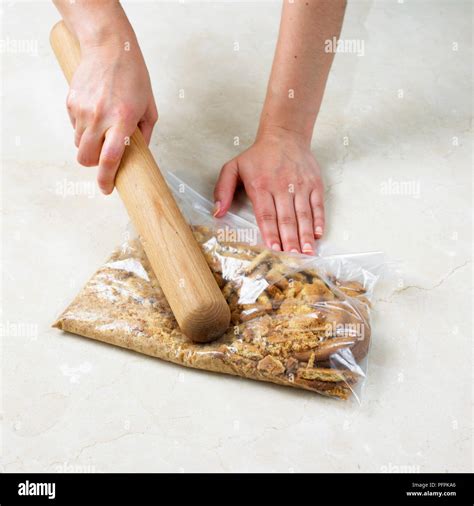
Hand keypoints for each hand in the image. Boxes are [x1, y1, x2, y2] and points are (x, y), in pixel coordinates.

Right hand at [66, 38, 157, 193]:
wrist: (109, 46)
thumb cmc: (134, 76)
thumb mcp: (149, 107)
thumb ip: (145, 135)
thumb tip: (139, 155)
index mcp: (123, 120)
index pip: (110, 158)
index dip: (106, 178)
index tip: (107, 189)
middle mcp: (101, 117)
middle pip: (86, 158)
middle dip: (94, 166)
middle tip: (103, 161)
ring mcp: (83, 110)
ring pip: (79, 144)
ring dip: (89, 145)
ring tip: (102, 130)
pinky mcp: (71, 102)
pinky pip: (74, 127)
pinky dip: (83, 128)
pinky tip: (95, 114)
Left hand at [213, 128, 324, 253]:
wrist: (285, 135)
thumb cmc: (258, 156)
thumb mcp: (233, 168)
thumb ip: (223, 190)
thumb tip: (217, 213)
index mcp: (261, 186)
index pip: (266, 214)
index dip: (270, 232)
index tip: (274, 248)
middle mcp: (282, 186)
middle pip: (286, 217)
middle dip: (290, 239)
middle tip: (293, 256)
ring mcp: (300, 185)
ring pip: (303, 214)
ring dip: (305, 234)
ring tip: (307, 251)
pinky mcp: (314, 183)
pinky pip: (317, 204)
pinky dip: (318, 220)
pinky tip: (317, 234)